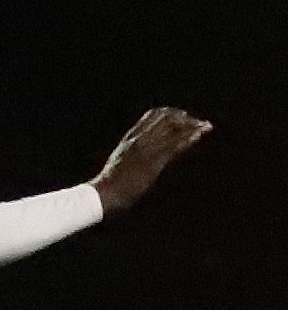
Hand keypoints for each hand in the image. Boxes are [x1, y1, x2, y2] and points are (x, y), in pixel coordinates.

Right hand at [91, 107, 211, 215]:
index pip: (152, 115)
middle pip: (166, 118)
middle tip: (198, 123)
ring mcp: (147, 149)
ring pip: (173, 129)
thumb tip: (136, 160)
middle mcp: (139, 139)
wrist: (102, 195)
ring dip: (192, 126)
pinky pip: (174, 145)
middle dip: (184, 118)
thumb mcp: (118, 165)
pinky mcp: (153, 162)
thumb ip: (128, 156)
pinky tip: (200, 135)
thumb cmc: (107, 186)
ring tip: (206, 126)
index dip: (170, 114)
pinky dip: (189, 138)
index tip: (182, 118)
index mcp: (130, 138)